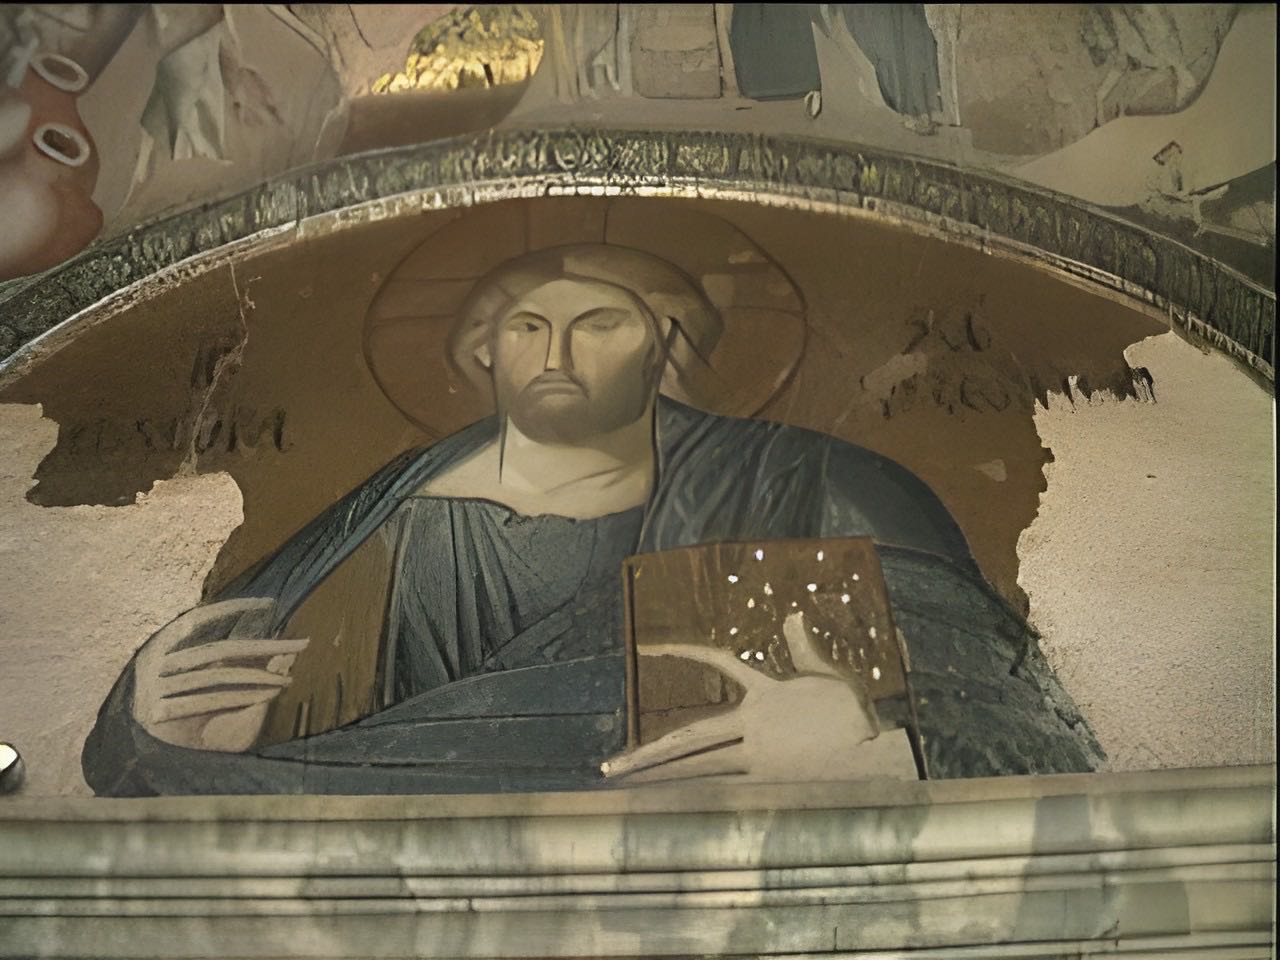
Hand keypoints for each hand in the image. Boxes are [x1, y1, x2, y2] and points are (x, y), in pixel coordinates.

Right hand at [130, 597, 308, 751]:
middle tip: (301, 645)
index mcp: (161, 646)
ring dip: (260, 676)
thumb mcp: (218, 680)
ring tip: (288, 679)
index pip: (198, 619)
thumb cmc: (195, 709)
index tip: (269, 604)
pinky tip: (271, 694)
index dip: (231, 608)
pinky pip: (211, 701)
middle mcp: (156, 663)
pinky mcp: (160, 713)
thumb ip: (243, 662)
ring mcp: (155, 688)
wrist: (162, 751)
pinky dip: (243, 697)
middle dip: (264, 646)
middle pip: (220, 649)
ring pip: (220, 676)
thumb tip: (284, 652)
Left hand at [602, 611, 891, 783]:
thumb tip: (792, 615)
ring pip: (699, 770)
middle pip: (689, 737)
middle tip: (610, 768)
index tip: (651, 649)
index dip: (684, 652)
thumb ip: (803, 649)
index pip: (717, 662)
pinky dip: (698, 801)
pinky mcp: (767, 788)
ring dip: (663, 781)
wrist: (877, 758)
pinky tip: (670, 813)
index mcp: (765, 694)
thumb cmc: (855, 717)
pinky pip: (723, 795)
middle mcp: (752, 726)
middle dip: (647, 753)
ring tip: (628, 795)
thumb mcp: (828, 677)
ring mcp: (756, 759)